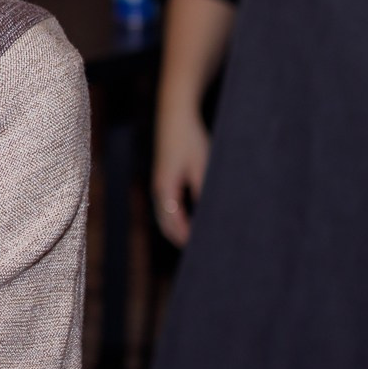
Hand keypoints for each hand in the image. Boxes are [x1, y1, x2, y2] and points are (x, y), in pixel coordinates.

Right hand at [152, 102, 210, 247]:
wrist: (175, 116)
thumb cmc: (190, 139)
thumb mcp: (202, 166)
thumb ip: (203, 191)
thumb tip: (209, 214)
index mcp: (166, 188)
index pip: (173, 222)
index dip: (185, 237)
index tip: (200, 250)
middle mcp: (158, 188)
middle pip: (164, 223)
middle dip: (178, 238)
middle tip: (197, 253)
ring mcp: (159, 183)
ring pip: (163, 215)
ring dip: (175, 229)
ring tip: (192, 242)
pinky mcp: (163, 177)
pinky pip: (166, 205)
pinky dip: (175, 217)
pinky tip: (189, 220)